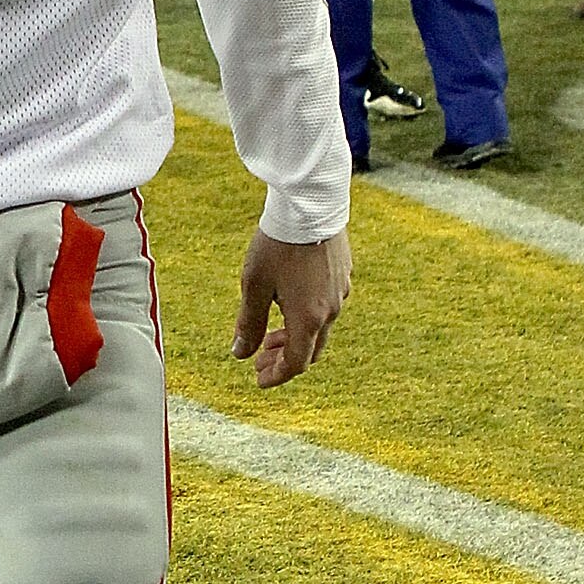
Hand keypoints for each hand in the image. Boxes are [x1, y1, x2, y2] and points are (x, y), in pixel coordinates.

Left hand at [232, 229, 351, 389]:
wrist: (310, 204)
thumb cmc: (278, 244)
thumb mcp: (254, 285)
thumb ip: (249, 323)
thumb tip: (240, 354)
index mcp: (308, 319)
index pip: (296, 364)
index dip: (276, 376)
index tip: (258, 378)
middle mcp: (330, 311)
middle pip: (310, 350)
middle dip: (284, 358)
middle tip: (260, 357)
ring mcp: (341, 292)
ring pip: (320, 328)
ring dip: (295, 336)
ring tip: (271, 330)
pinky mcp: (344, 274)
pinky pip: (327, 306)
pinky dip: (307, 316)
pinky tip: (289, 300)